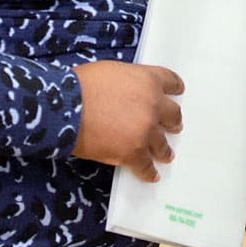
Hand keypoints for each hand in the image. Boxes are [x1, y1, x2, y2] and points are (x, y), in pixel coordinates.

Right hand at [72, 61, 183, 180]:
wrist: (66, 107)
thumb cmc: (82, 85)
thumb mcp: (112, 71)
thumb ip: (129, 82)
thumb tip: (130, 93)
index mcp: (148, 80)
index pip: (171, 82)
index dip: (175, 89)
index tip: (178, 92)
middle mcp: (153, 104)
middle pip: (173, 115)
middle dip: (173, 122)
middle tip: (174, 127)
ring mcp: (145, 130)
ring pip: (162, 144)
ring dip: (164, 150)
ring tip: (166, 155)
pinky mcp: (133, 152)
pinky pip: (146, 166)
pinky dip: (148, 172)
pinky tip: (151, 175)